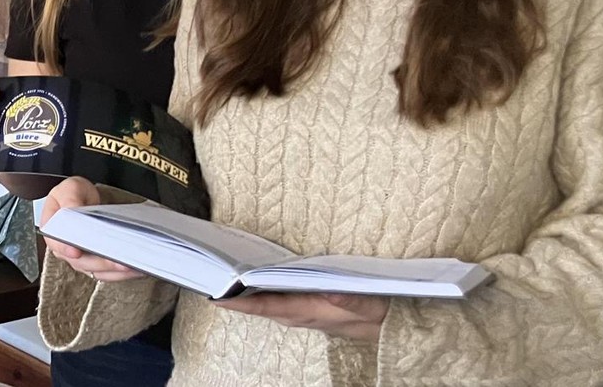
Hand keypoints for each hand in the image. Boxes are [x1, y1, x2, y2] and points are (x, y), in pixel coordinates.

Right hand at [37, 176, 142, 281]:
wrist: (85, 200)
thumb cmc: (75, 194)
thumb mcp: (70, 188)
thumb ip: (69, 199)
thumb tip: (70, 210)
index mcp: (54, 231)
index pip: (57, 243)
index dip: (66, 248)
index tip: (77, 251)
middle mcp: (66, 249)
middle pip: (81, 262)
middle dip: (101, 262)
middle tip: (118, 260)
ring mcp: (81, 259)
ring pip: (97, 271)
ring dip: (114, 270)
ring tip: (132, 265)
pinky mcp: (96, 264)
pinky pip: (108, 273)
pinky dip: (122, 272)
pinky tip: (135, 268)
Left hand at [213, 291, 387, 340]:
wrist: (390, 328)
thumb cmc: (377, 314)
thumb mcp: (369, 305)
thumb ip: (350, 299)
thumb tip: (329, 289)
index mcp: (308, 312)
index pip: (266, 307)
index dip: (240, 302)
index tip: (217, 296)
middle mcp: (299, 314)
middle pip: (259, 304)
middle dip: (235, 293)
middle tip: (212, 276)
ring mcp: (301, 313)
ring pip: (266, 302)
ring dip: (246, 291)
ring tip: (225, 273)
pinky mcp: (306, 308)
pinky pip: (276, 300)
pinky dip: (261, 290)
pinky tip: (253, 277)